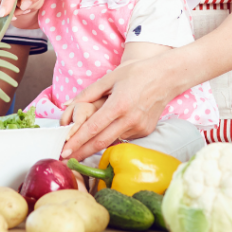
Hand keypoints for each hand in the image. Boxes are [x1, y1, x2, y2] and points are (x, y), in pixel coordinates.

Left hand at [60, 58, 176, 159]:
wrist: (167, 76)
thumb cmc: (137, 72)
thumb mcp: (110, 77)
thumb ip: (88, 93)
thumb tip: (66, 105)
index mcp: (118, 105)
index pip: (92, 128)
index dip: (77, 141)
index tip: (64, 151)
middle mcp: (129, 120)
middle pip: (100, 142)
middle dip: (81, 152)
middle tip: (65, 158)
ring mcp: (139, 128)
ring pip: (111, 141)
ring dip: (94, 146)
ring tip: (79, 150)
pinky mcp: (145, 131)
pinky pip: (123, 136)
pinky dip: (111, 136)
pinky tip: (104, 134)